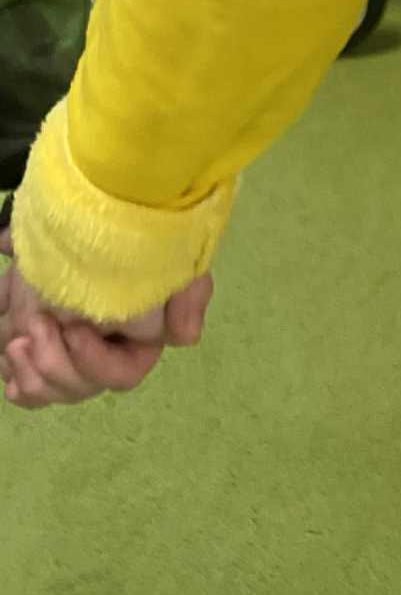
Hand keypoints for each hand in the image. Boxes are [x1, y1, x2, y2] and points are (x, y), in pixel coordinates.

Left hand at [0, 228, 212, 409]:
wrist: (91, 203)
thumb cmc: (137, 230)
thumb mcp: (175, 255)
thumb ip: (189, 296)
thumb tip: (185, 338)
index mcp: (138, 338)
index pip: (122, 374)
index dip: (95, 362)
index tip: (75, 329)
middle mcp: (104, 349)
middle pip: (81, 387)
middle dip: (55, 366)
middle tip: (36, 326)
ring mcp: (70, 350)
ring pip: (51, 390)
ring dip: (32, 374)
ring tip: (17, 342)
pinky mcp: (41, 344)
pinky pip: (29, 385)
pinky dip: (19, 381)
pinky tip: (11, 365)